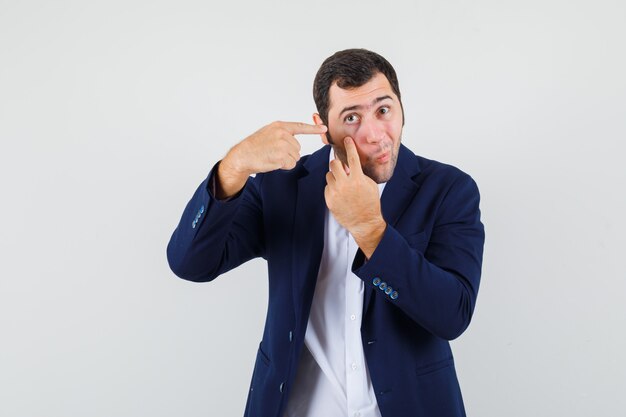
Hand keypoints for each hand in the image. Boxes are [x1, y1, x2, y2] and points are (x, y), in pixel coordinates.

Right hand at [216, 121, 326, 197]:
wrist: (243, 156)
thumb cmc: (255, 146)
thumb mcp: (269, 133)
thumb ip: (283, 134)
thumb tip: (295, 142)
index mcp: (280, 126)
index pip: (300, 126)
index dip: (314, 128)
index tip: (324, 128)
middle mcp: (282, 134)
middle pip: (297, 148)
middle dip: (288, 153)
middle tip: (273, 152)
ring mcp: (282, 145)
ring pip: (295, 157)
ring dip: (286, 160)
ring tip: (272, 157)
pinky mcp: (281, 157)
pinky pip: (291, 164)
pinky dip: (284, 166)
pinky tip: (273, 162)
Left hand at [324, 137, 386, 257]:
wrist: (364, 222)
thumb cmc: (369, 203)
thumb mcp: (369, 185)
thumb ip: (359, 173)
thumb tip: (349, 165)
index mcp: (357, 179)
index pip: (352, 157)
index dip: (349, 146)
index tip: (347, 140)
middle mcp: (345, 184)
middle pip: (334, 163)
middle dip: (337, 164)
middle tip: (342, 168)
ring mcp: (336, 192)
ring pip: (329, 175)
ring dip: (335, 176)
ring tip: (342, 184)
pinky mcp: (329, 199)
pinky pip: (327, 187)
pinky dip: (332, 188)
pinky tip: (340, 194)